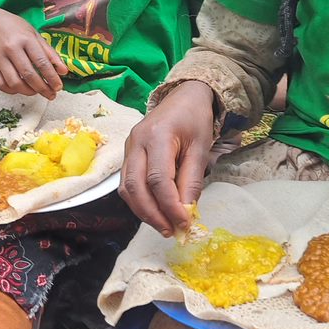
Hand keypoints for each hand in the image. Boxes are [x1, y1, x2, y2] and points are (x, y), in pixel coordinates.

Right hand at [0, 8, 67, 98]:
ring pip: (14, 82)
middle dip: (42, 88)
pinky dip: (12, 91)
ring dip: (28, 91)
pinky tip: (20, 89)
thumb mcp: (35, 35)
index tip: (58, 87)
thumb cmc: (15, 28)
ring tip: (36, 92)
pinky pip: (1, 84)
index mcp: (25, 39)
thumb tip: (63, 71)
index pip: (41, 62)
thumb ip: (49, 53)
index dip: (52, 77)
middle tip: (51, 94)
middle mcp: (11, 48)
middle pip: (29, 75)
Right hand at [119, 81, 215, 236]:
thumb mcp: (201, 148)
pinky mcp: (127, 154)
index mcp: (157, 136)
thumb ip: (192, 180)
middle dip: (152, 214)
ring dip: (143, 211)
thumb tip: (186, 212)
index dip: (170, 205)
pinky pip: (127, 183)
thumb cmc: (195, 120)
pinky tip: (154, 211)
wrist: (183, 97)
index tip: (184, 224)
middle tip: (170, 231)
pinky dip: (138, 201)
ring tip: (163, 226)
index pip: (158, 179)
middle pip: (135, 186)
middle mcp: (136, 141)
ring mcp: (128, 147)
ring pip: (126, 188)